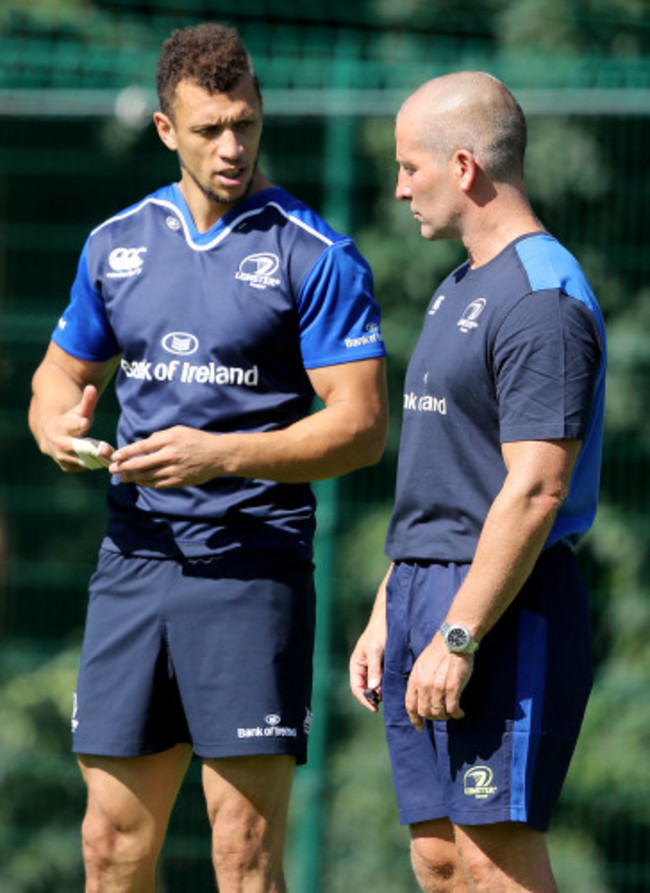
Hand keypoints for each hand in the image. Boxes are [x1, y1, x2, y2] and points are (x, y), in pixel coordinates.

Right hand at [41, 385, 109, 471]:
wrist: (51, 435)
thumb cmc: (70, 420)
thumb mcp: (78, 410)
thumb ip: (87, 402)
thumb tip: (92, 388)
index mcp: (62, 427)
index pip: (71, 425)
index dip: (78, 424)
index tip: (85, 422)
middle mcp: (59, 443)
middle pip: (78, 448)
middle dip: (93, 450)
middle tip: (107, 450)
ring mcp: (61, 456)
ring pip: (82, 460)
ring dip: (98, 460)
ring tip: (113, 458)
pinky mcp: (66, 466)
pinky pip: (83, 467)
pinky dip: (94, 465)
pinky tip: (105, 461)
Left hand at [109, 426, 227, 487]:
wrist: (218, 455)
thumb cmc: (197, 440)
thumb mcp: (179, 430)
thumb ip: (160, 436)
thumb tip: (144, 444)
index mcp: (170, 440)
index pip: (142, 447)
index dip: (127, 452)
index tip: (115, 456)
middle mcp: (170, 455)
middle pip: (141, 463)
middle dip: (124, 467)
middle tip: (113, 469)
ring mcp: (174, 470)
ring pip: (147, 476)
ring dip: (132, 477)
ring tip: (122, 477)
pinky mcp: (178, 481)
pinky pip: (157, 484)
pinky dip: (146, 483)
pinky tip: (139, 481)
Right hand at [349, 612, 385, 713]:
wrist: (389, 618)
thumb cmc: (378, 632)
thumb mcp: (375, 650)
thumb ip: (374, 669)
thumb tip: (373, 689)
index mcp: (356, 664)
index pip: (356, 688)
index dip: (364, 699)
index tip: (375, 707)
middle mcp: (364, 668)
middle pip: (366, 689)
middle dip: (374, 697)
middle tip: (385, 702)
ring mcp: (374, 667)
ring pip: (375, 685)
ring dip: (381, 692)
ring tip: (391, 695)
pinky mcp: (383, 665)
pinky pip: (383, 679)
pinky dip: (387, 685)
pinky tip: (395, 686)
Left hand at [405, 635, 474, 730]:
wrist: (453, 641)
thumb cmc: (439, 652)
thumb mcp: (421, 665)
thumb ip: (419, 681)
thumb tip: (419, 698)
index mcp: (415, 679)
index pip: (410, 705)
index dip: (415, 719)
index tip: (420, 727)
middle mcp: (424, 685)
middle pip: (425, 712)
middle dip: (433, 717)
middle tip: (442, 715)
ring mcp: (438, 687)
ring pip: (439, 713)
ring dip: (446, 716)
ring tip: (452, 713)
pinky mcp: (453, 688)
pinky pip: (453, 709)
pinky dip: (457, 714)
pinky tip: (460, 713)